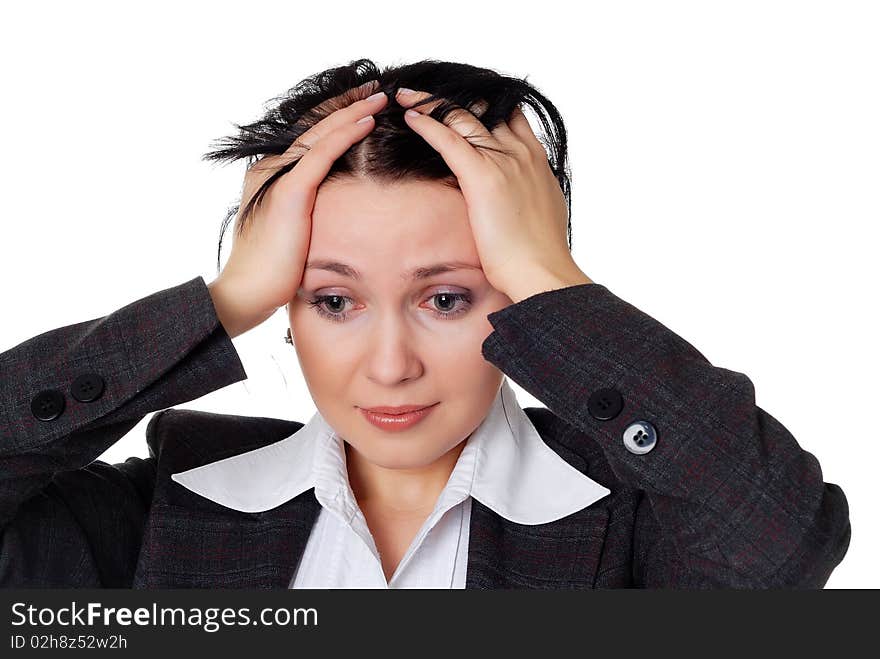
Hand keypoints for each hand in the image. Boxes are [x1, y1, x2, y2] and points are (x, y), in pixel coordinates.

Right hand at [208, 80, 388, 337]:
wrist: (246, 292)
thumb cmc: (271, 271)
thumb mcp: (291, 233)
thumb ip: (306, 213)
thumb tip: (329, 214)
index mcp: (270, 175)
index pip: (308, 136)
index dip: (335, 117)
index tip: (362, 105)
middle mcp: (270, 168)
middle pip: (314, 126)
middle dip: (346, 105)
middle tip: (375, 89)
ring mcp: (277, 176)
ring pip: (320, 132)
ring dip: (352, 111)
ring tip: (379, 97)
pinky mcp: (289, 191)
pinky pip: (322, 153)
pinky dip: (346, 134)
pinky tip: (367, 122)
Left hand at [394, 89, 591, 301]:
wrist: (542, 270)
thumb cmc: (540, 253)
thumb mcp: (541, 214)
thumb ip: (528, 195)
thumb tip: (517, 199)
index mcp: (537, 161)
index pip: (510, 118)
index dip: (486, 108)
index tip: (466, 106)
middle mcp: (522, 152)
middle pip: (486, 110)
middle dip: (456, 100)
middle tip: (430, 95)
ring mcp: (503, 160)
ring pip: (463, 117)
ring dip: (433, 103)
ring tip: (409, 95)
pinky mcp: (482, 175)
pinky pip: (448, 137)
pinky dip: (426, 122)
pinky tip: (408, 114)